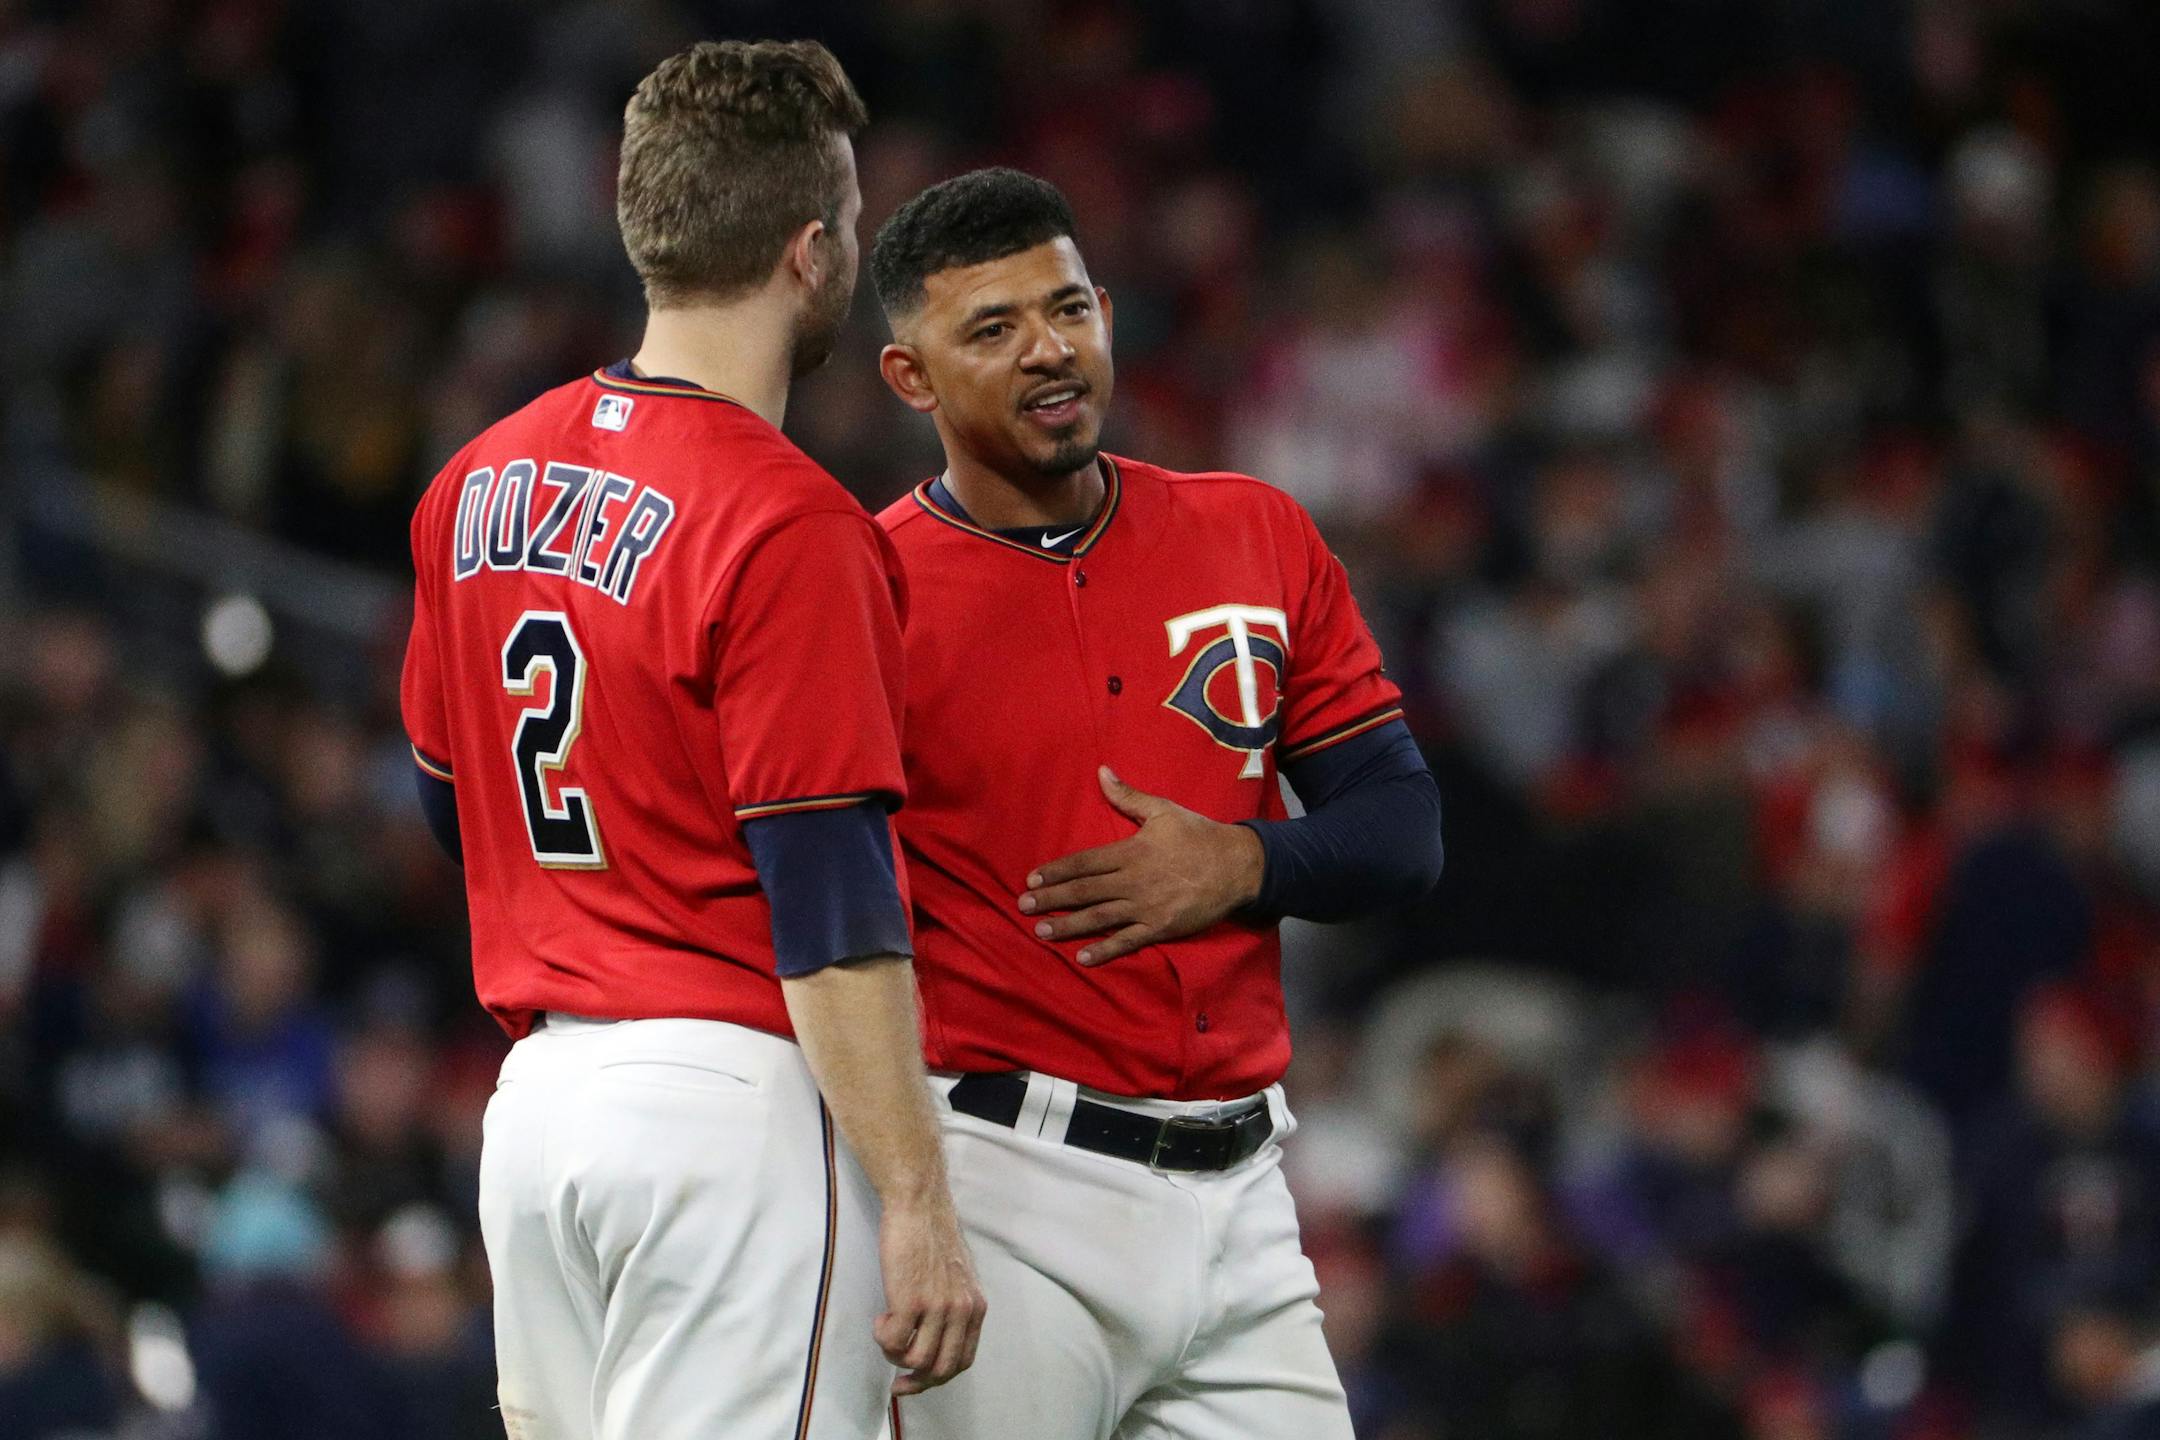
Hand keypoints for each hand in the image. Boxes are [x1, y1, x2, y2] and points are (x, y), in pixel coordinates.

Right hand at [873, 1196, 986, 1395]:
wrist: (919, 1205)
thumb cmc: (932, 1236)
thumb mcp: (958, 1277)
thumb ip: (955, 1306)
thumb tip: (938, 1338)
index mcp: (975, 1307)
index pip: (963, 1360)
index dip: (938, 1378)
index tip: (916, 1380)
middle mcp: (962, 1310)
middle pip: (942, 1369)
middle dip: (916, 1381)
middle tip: (897, 1382)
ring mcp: (937, 1307)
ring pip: (915, 1359)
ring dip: (895, 1353)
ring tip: (887, 1329)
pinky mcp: (910, 1300)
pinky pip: (893, 1341)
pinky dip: (882, 1337)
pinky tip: (882, 1317)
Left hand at [1019, 766, 1265, 965]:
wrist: (1238, 865)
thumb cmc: (1199, 835)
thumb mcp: (1163, 810)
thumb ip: (1127, 796)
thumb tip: (1101, 771)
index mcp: (1131, 851)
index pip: (1084, 862)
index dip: (1056, 871)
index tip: (1032, 878)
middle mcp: (1133, 880)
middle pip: (1085, 890)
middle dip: (1052, 899)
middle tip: (1023, 906)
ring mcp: (1146, 906)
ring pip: (1100, 917)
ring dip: (1069, 925)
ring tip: (1041, 931)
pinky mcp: (1161, 927)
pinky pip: (1128, 941)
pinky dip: (1105, 950)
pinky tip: (1082, 957)